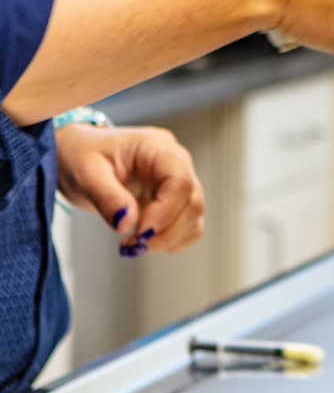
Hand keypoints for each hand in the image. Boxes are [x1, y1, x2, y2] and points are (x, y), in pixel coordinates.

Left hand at [55, 124, 204, 256]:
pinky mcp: (177, 200)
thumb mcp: (85, 173)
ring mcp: (179, 181)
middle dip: (166, 232)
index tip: (139, 233)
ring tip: (133, 244)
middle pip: (192, 202)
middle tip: (133, 246)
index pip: (180, 181)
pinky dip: (171, 241)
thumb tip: (127, 223)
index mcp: (157, 147)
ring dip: (168, 239)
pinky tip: (144, 241)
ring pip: (194, 217)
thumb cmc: (81, 155)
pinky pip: (189, 226)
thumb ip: (107, 197)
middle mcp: (176, 162)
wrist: (79, 156)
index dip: (165, 212)